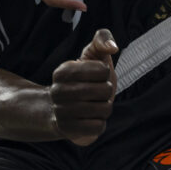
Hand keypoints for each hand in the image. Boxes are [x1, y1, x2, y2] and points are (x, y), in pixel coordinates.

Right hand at [50, 28, 118, 145]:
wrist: (63, 109)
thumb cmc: (84, 79)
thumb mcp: (92, 55)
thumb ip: (102, 39)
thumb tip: (112, 48)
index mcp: (63, 71)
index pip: (102, 70)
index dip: (105, 73)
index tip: (95, 76)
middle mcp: (58, 91)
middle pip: (105, 91)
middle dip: (107, 92)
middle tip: (96, 93)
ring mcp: (60, 112)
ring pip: (104, 110)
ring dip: (105, 108)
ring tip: (93, 105)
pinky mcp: (67, 130)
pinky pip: (98, 127)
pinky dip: (100, 123)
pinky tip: (90, 119)